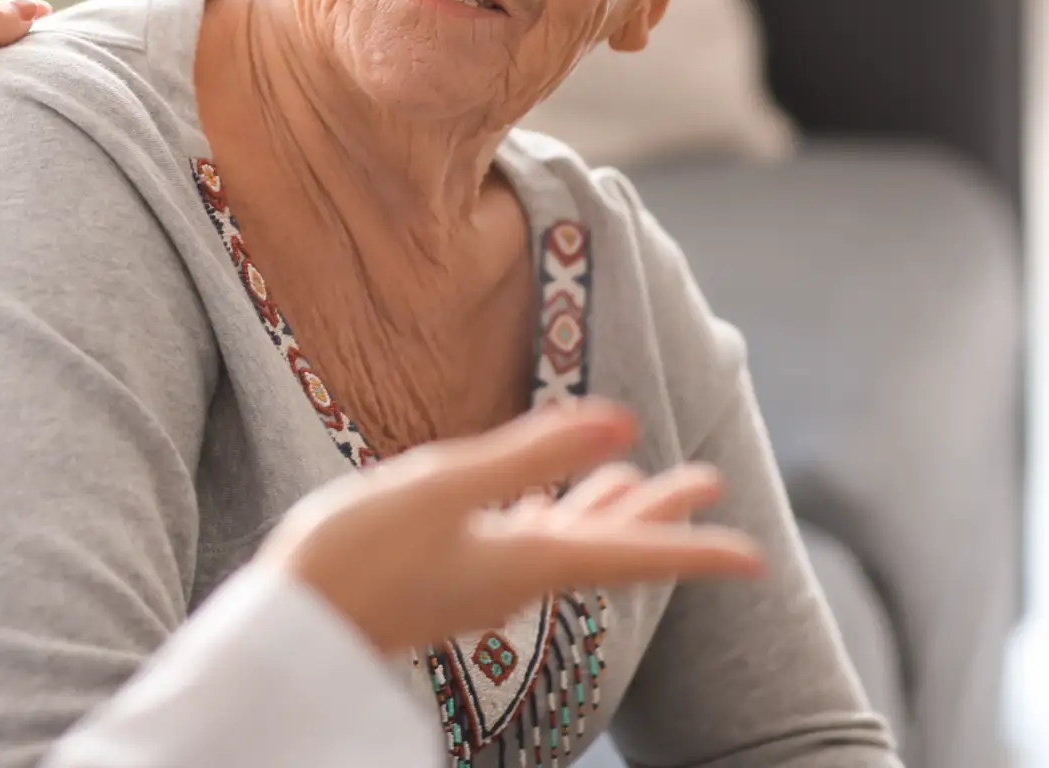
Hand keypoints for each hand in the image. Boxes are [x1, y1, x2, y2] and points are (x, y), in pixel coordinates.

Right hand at [258, 400, 763, 656]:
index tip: (755, 558)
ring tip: (637, 477)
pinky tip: (540, 503)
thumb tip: (622, 421)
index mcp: (527, 560)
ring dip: (608, 507)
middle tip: (709, 481)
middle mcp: (515, 576)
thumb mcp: (444, 487)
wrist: (293, 625)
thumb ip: (531, 452)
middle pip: (607, 542)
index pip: (630, 553)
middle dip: (660, 511)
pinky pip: (522, 542)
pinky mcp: (448, 573)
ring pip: (567, 540)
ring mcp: (482, 579)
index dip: (695, 549)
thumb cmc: (358, 554)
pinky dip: (549, 514)